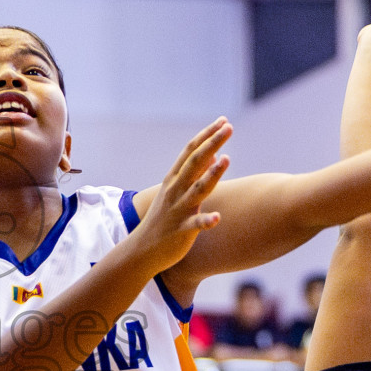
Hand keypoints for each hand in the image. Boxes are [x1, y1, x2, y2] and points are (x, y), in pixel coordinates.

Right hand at [132, 117, 231, 275]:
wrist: (141, 250)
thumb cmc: (164, 220)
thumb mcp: (176, 192)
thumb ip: (196, 172)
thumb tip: (215, 153)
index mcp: (174, 180)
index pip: (191, 151)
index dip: (207, 135)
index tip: (223, 120)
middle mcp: (175, 191)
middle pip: (195, 163)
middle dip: (212, 144)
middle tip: (228, 127)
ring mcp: (178, 210)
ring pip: (197, 189)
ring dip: (212, 174)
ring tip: (227, 159)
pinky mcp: (180, 230)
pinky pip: (194, 224)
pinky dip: (205, 220)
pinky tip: (217, 217)